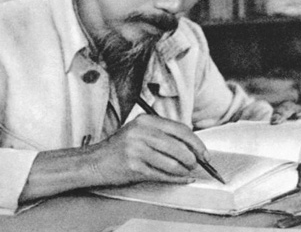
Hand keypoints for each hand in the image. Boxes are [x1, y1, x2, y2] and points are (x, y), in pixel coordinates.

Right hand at [85, 114, 210, 185]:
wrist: (96, 162)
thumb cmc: (120, 148)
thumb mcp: (139, 132)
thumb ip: (162, 134)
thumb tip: (192, 147)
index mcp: (146, 120)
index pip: (180, 129)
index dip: (197, 143)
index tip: (204, 153)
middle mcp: (142, 132)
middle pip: (180, 147)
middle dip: (193, 159)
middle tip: (196, 165)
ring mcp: (137, 150)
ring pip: (173, 163)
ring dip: (185, 171)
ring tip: (186, 172)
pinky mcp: (135, 167)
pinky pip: (163, 175)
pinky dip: (176, 179)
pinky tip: (181, 179)